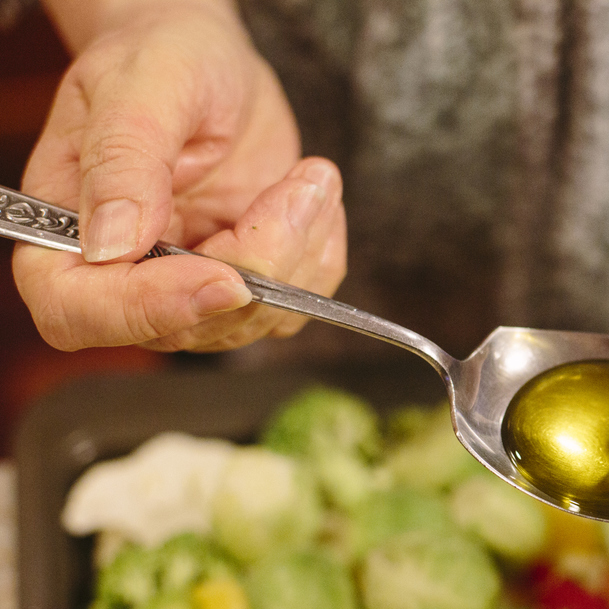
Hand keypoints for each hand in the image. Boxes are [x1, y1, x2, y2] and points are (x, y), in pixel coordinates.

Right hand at [14, 0, 346, 351]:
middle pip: (187, 322)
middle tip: (303, 186)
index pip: (80, 312)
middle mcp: (120, 277)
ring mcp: (186, 288)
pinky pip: (292, 306)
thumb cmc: (160, 60)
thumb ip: (124, 160)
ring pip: (250, 319)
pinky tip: (312, 196)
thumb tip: (112, 245)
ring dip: (301, 251)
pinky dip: (319, 254)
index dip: (152, 308)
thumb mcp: (139, 86)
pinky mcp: (242, 286)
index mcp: (62, 234)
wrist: (212, 65)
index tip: (225, 277)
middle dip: (261, 261)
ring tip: (311, 175)